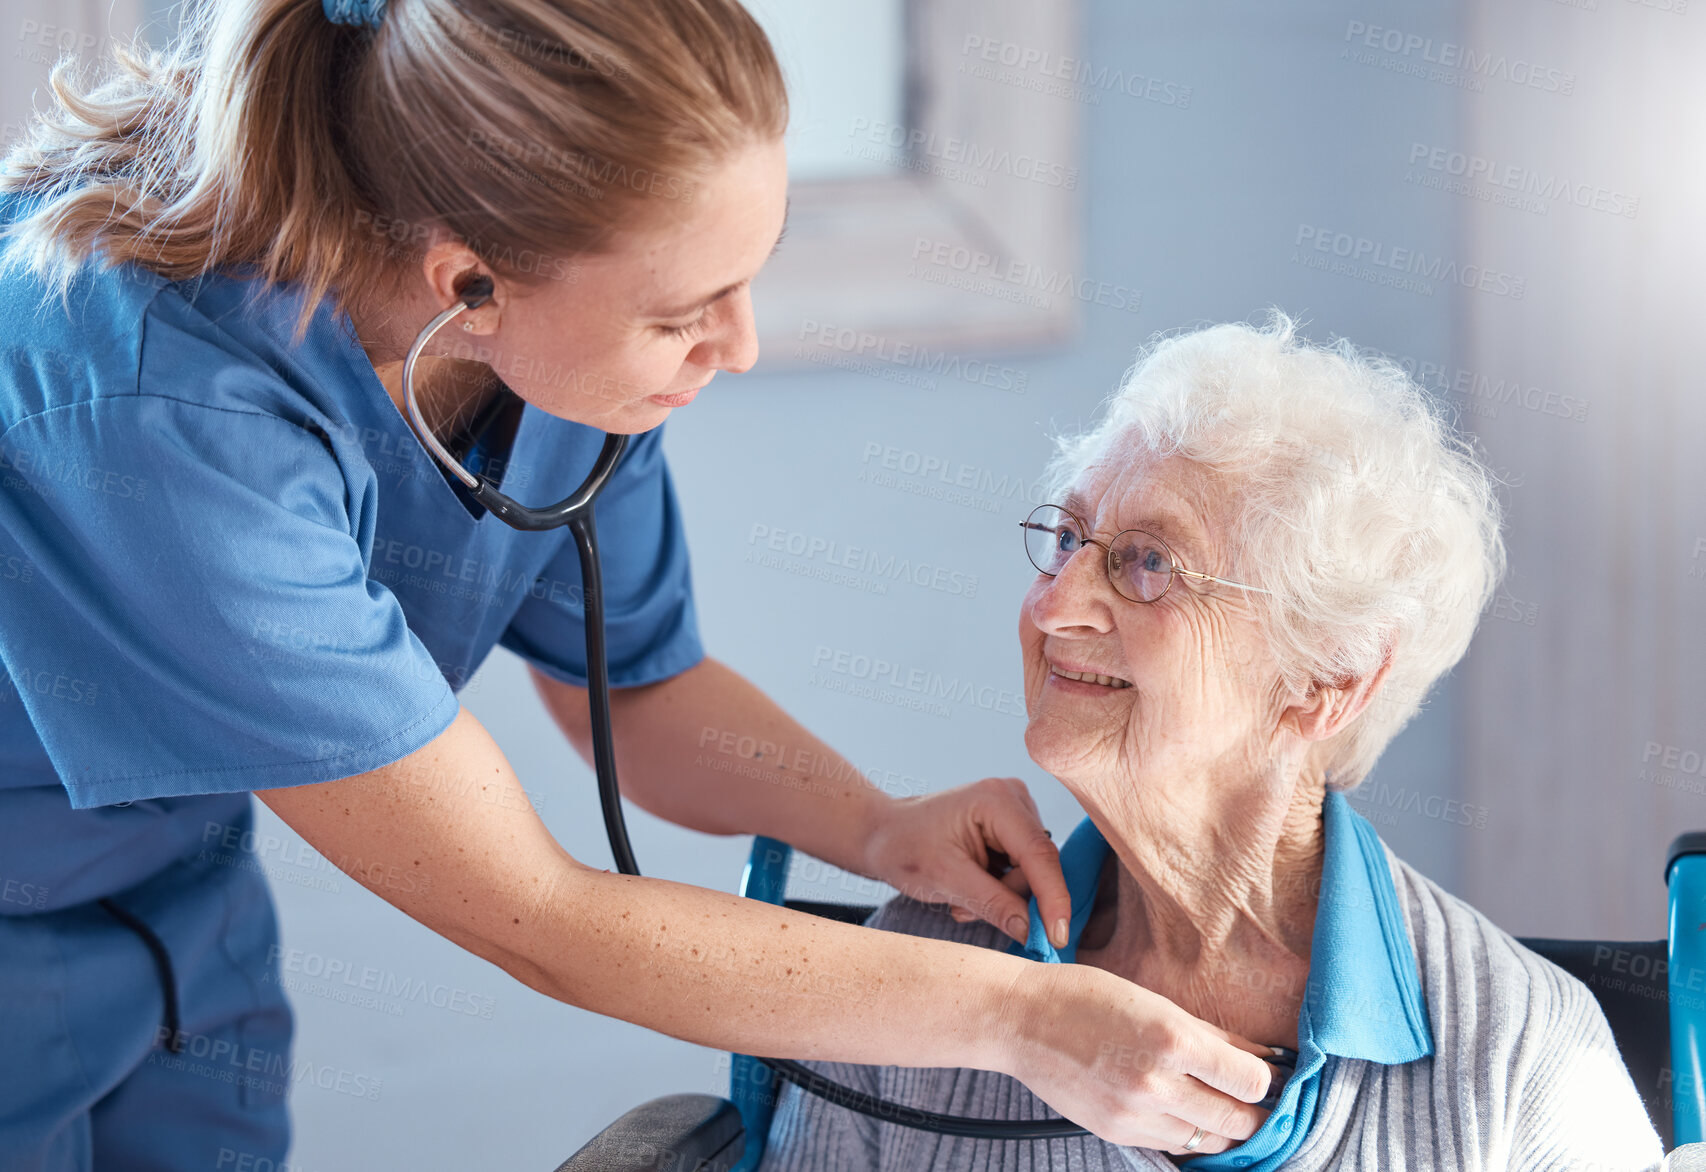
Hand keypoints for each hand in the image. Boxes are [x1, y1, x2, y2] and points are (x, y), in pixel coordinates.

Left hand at [861, 777, 1070, 947]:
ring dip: (998, 897)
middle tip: (964, 910)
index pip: (1039, 855)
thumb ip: (993, 904)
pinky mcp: (1011, 828)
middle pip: (1037, 867)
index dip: (1053, 898)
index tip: (1057, 937)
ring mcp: (1014, 811)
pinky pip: (1021, 871)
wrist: (882, 835)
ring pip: (1030, 874)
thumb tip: (1031, 931)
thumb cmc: (904, 848)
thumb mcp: (945, 880)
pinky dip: (997, 889)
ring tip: (959, 898)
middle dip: (1007, 898)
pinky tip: (968, 887)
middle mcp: (1013, 798)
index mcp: (996, 800)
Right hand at [996, 962, 1276, 1151]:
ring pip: (1208, 1142)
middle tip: (1259, 1100)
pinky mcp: (1116, 1133)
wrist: (1022, 1021)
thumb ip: (1212, 1035)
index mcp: (1171, 1039)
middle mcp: (1156, 1083)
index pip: (1250, 1081)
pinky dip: (1189, 1136)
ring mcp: (1134, 1114)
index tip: (1268, 1074)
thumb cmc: (1086, 997)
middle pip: (1237, 1120)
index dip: (1267, 1080)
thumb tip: (1263, 1056)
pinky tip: (1186, 1115)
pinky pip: (1173, 1147)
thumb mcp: (1155, 1002)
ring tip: (1224, 1108)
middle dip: (1256, 1113)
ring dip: (1225, 1129)